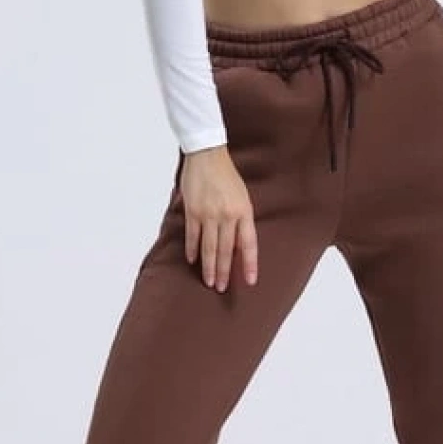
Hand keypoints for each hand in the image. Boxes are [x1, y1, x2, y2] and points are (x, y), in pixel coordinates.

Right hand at [179, 146, 258, 291]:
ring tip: (210, 281)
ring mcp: (209, 214)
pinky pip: (192, 235)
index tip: (250, 281)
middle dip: (225, 271)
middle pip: (226, 250)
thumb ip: (241, 220)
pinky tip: (192, 260)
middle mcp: (227, 215)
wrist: (208, 155)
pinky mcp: (193, 211)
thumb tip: (239, 245)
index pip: (248, 244)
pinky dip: (192, 249)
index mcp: (244, 212)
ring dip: (209, 266)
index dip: (250, 264)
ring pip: (209, 247)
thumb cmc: (227, 176)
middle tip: (222, 288)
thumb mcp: (243, 197)